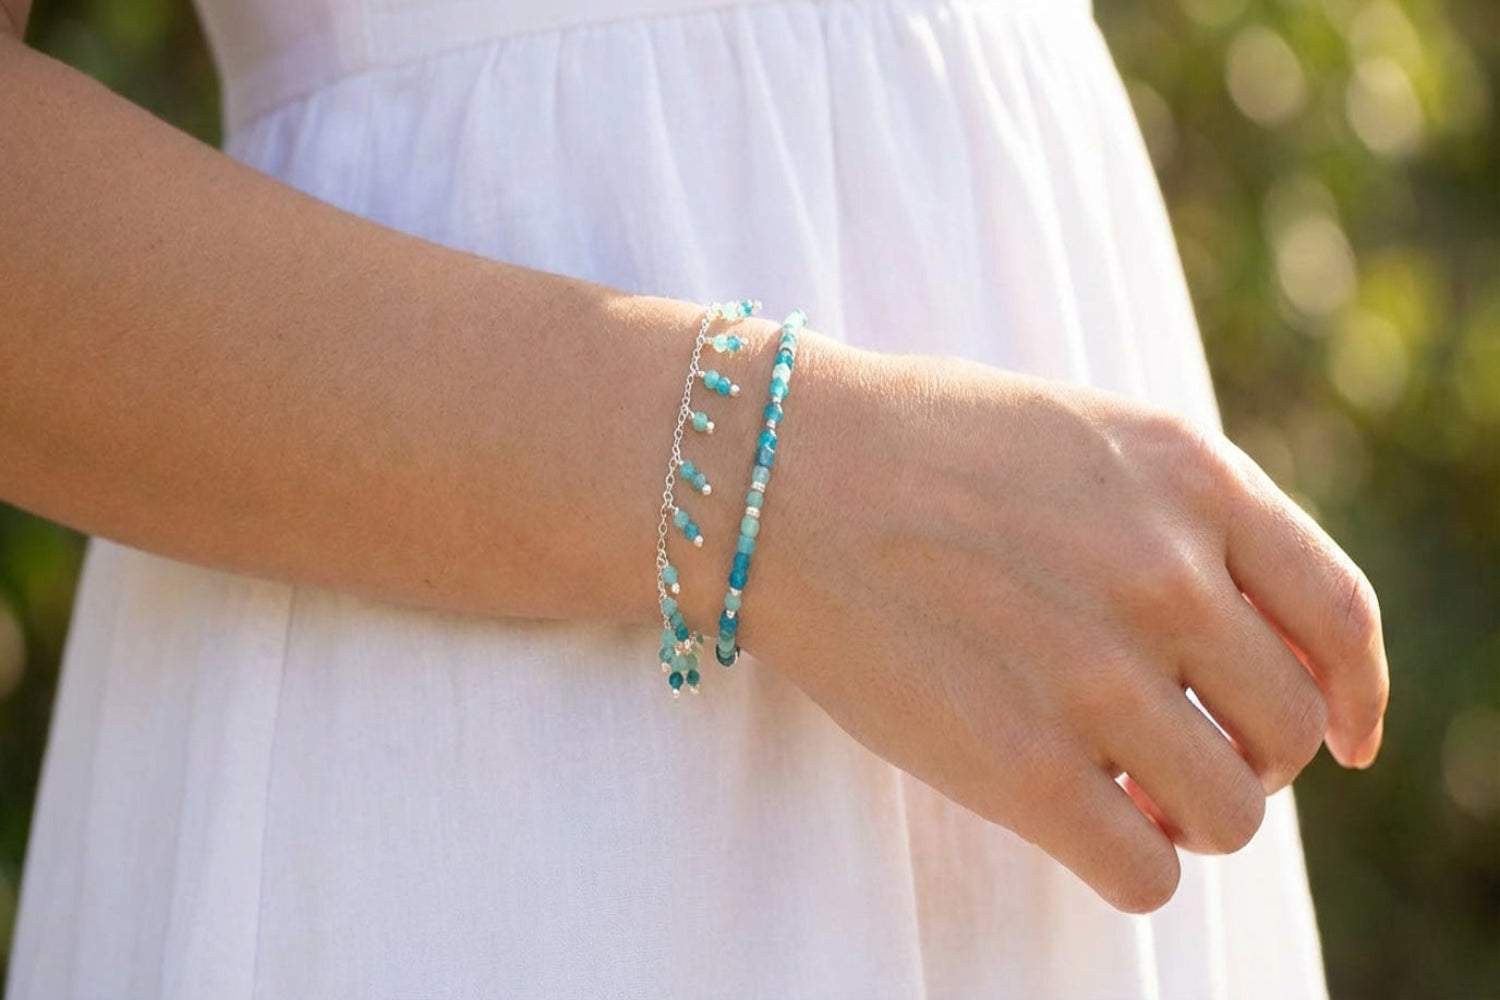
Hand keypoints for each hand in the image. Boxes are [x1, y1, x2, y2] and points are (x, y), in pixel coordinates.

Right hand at [748, 336, 1389, 913]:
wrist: (773, 474)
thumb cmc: (920, 450)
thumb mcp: (1085, 434)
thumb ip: (1187, 516)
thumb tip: (1254, 647)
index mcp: (1192, 482)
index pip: (1340, 618)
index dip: (1356, 694)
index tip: (1344, 736)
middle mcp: (1163, 576)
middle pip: (1289, 728)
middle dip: (1250, 756)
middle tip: (1183, 751)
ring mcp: (1093, 674)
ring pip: (1231, 813)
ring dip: (1192, 816)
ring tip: (1129, 790)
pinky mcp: (1017, 766)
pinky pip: (1146, 872)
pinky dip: (1133, 863)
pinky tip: (1085, 823)